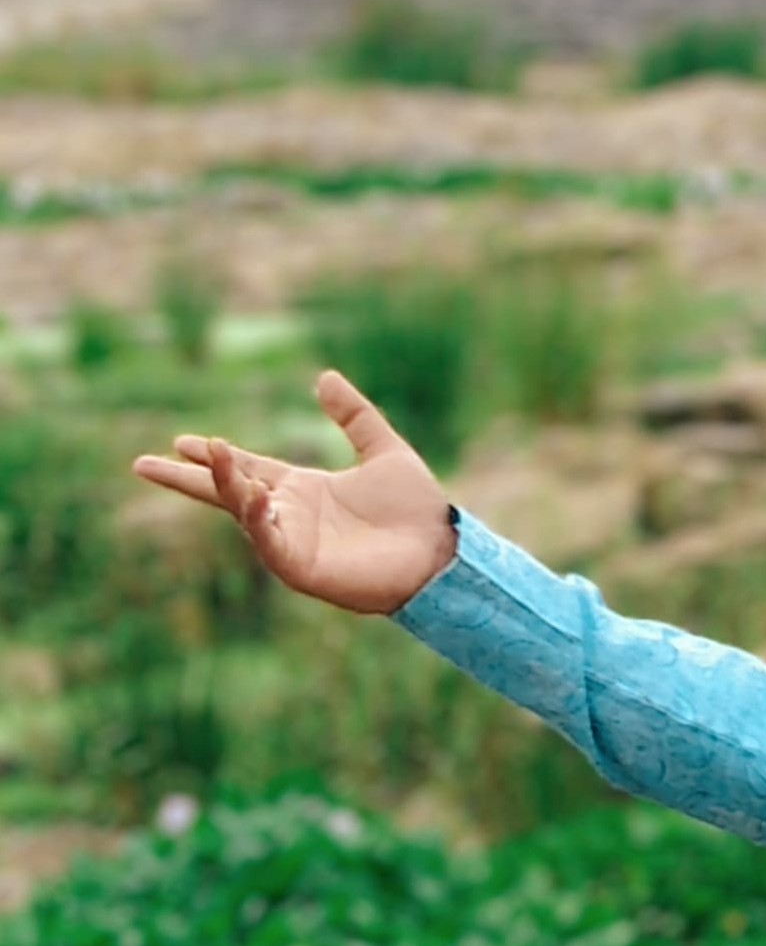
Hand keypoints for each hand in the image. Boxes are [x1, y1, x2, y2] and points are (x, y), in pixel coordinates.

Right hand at [129, 371, 458, 615]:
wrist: (444, 551)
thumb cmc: (418, 510)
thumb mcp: (384, 451)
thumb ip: (354, 416)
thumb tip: (324, 377)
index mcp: (305, 489)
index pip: (248, 469)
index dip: (217, 456)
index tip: (182, 441)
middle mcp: (291, 514)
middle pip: (228, 492)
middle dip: (188, 478)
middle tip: (142, 463)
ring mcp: (293, 541)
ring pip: (244, 511)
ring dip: (224, 484)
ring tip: (207, 453)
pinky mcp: (301, 568)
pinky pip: (268, 541)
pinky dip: (255, 518)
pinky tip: (250, 495)